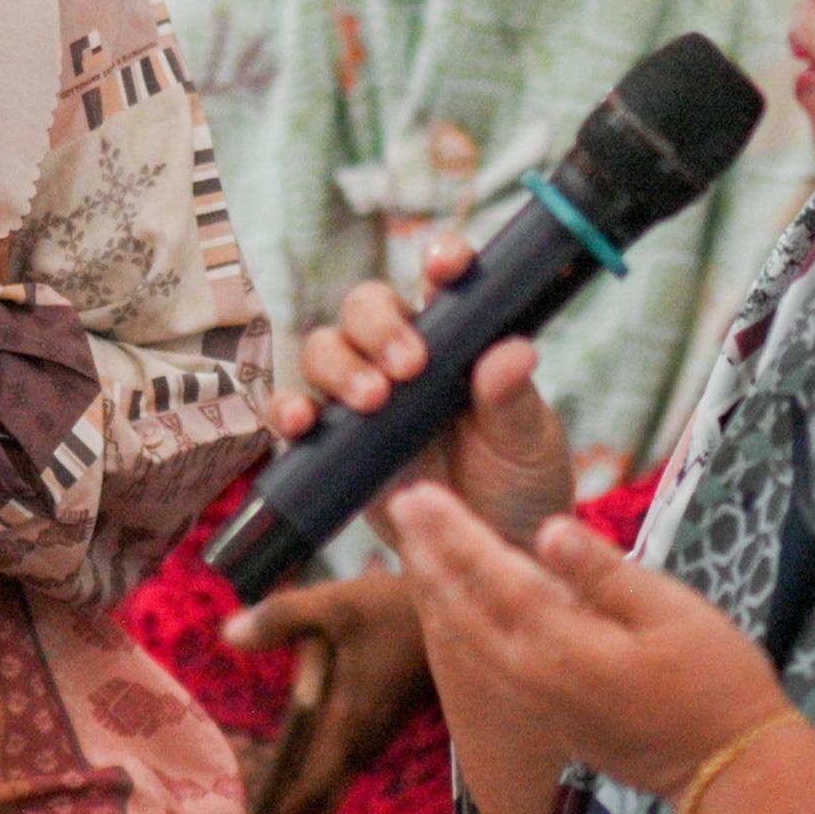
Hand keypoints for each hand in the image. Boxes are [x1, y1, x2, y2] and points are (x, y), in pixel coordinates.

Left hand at [224, 568, 436, 813]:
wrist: (457, 616)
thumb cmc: (396, 610)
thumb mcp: (336, 604)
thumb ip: (281, 618)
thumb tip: (228, 635)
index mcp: (349, 722)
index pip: (314, 786)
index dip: (285, 811)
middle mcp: (364, 740)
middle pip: (324, 798)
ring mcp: (375, 736)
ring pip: (336, 783)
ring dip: (305, 797)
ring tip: (263, 809)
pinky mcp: (380, 727)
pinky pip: (344, 765)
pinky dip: (319, 776)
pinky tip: (292, 766)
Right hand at [265, 235, 575, 546]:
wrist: (485, 554)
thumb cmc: (519, 486)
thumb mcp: (528, 444)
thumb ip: (514, 399)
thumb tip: (515, 351)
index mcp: (460, 338)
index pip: (444, 279)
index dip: (441, 259)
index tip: (445, 267)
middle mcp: (406, 355)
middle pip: (367, 306)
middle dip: (378, 326)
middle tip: (406, 368)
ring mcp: (364, 395)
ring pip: (325, 348)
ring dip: (339, 366)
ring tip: (371, 402)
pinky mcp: (332, 441)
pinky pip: (293, 410)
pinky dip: (287, 409)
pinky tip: (301, 423)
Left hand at [386, 484, 784, 797]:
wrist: (724, 770)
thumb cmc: (713, 680)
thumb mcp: (671, 612)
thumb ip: (603, 572)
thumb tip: (547, 528)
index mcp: (564, 646)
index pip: (494, 577)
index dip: (454, 532)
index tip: (420, 494)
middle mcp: (534, 678)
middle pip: (462, 608)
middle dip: (428, 553)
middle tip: (400, 504)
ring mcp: (534, 701)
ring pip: (464, 639)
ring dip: (435, 588)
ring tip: (413, 544)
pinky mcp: (543, 713)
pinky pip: (481, 662)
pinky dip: (458, 624)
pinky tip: (452, 602)